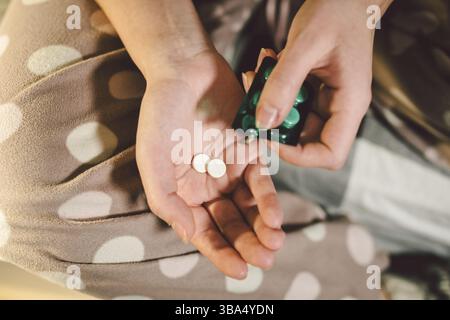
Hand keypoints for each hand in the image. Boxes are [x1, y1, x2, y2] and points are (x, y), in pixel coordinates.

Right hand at [136, 50, 284, 278]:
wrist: (186, 71)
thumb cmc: (163, 114)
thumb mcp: (153, 160)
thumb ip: (166, 199)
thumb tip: (191, 233)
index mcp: (182, 193)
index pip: (203, 233)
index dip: (221, 254)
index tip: (241, 271)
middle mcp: (207, 187)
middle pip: (230, 225)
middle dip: (247, 244)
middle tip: (265, 259)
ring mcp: (229, 171)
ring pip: (249, 209)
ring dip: (262, 227)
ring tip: (275, 242)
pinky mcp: (249, 153)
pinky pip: (262, 182)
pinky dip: (269, 199)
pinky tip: (275, 213)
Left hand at [250, 0, 392, 169]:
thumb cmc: (337, 12)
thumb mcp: (305, 47)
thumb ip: (284, 84)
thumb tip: (264, 122)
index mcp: (350, 104)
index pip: (330, 154)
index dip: (299, 156)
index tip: (269, 138)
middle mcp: (340, 107)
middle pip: (306, 140)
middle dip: (275, 126)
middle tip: (252, 103)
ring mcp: (327, 99)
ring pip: (292, 120)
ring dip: (269, 103)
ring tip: (257, 73)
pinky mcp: (314, 89)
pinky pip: (289, 100)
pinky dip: (273, 88)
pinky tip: (265, 64)